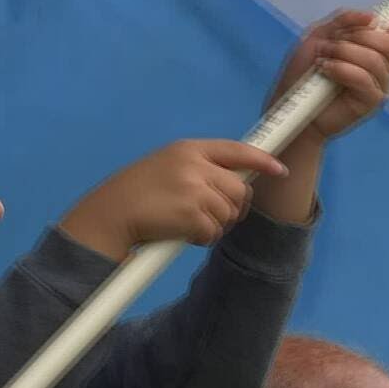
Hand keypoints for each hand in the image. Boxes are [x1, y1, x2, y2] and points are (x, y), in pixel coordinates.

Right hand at [60, 139, 287, 260]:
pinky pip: (213, 232)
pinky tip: (181, 234)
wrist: (110, 215)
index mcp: (188, 148)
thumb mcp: (166, 165)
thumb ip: (197, 167)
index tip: (278, 170)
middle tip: (213, 216)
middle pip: (238, 188)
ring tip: (188, 224)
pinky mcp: (191, 214)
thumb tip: (232, 180)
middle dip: (232, 207)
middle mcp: (194, 165)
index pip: (236, 150)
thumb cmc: (135, 194)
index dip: (261, 160)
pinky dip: (201, 239)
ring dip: (214, 225)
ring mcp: (194, 189)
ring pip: (229, 213)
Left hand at [252, 9, 388, 222]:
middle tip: (332, 44)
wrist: (290, 106)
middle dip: (359, 37)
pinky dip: (343, 69)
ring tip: (322, 60)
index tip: (387, 25)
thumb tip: (371, 17)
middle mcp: (384, 66)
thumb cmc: (303, 72)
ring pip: (377, 60)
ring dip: (344, 53)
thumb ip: (343, 20)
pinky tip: (325, 70)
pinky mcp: (372, 102)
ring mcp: (380, 85)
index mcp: (376, 48)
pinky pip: (365, 79)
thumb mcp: (319, 36)